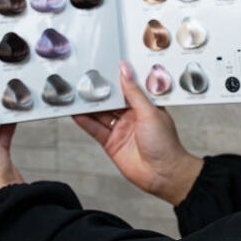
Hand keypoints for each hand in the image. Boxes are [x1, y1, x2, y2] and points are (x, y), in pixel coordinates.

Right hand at [73, 61, 202, 205]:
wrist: (163, 174)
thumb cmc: (165, 143)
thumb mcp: (149, 112)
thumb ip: (133, 92)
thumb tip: (125, 70)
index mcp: (144, 106)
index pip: (127, 87)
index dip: (115, 78)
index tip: (103, 66)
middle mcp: (131, 116)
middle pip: (111, 101)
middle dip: (98, 91)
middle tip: (82, 78)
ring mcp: (121, 130)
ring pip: (100, 115)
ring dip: (89, 106)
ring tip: (75, 93)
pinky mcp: (111, 143)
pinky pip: (95, 130)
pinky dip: (85, 122)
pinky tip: (76, 113)